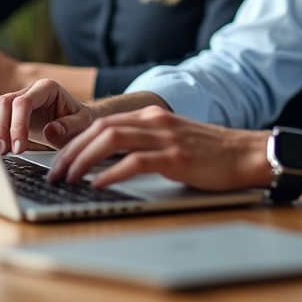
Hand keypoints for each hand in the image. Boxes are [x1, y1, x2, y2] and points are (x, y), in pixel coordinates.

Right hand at [0, 78, 93, 154]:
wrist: (75, 124)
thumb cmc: (79, 123)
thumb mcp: (83, 125)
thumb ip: (70, 126)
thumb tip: (51, 130)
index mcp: (47, 89)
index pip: (24, 102)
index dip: (18, 124)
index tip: (19, 147)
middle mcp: (29, 91)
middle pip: (5, 102)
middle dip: (1, 127)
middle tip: (5, 151)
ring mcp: (17, 100)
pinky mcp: (10, 112)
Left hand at [47, 105, 271, 191]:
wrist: (248, 153)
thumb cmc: (210, 154)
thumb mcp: (171, 142)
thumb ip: (143, 146)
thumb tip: (105, 166)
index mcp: (150, 117)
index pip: (101, 124)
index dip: (74, 142)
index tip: (58, 162)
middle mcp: (154, 122)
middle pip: (100, 129)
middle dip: (71, 151)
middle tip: (53, 174)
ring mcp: (166, 137)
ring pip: (111, 140)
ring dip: (83, 160)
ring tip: (67, 179)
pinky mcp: (177, 157)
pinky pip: (136, 162)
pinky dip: (112, 173)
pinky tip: (98, 185)